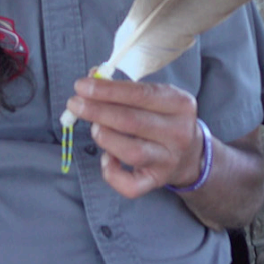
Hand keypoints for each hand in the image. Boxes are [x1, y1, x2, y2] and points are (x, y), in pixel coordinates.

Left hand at [65, 76, 202, 198]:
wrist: (189, 154)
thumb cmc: (162, 119)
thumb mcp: (155, 97)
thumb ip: (124, 88)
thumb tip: (90, 79)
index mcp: (180, 104)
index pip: (141, 94)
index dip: (108, 90)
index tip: (81, 86)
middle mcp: (179, 132)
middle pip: (132, 121)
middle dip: (98, 111)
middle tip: (74, 103)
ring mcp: (169, 160)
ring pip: (132, 152)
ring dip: (105, 137)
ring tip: (94, 128)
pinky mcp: (157, 181)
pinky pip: (131, 185)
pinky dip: (112, 173)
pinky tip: (106, 159)